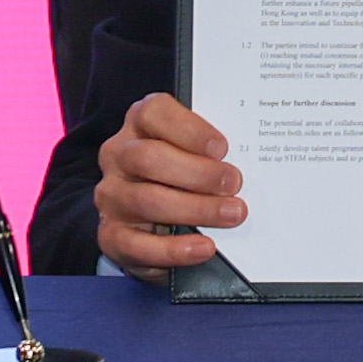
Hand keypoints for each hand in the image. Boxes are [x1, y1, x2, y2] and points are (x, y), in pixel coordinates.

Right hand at [94, 86, 246, 278]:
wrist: (149, 220)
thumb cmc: (179, 174)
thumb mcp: (192, 152)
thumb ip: (210, 150)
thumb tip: (251, 160)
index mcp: (139, 124)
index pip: (153, 112)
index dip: (189, 129)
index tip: (222, 147)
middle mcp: (119, 155)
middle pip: (150, 158)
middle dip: (198, 173)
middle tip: (234, 184)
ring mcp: (112, 195)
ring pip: (147, 200)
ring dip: (195, 209)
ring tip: (231, 215)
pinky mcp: (111, 234)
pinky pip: (138, 244)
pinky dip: (174, 249)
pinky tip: (203, 247)